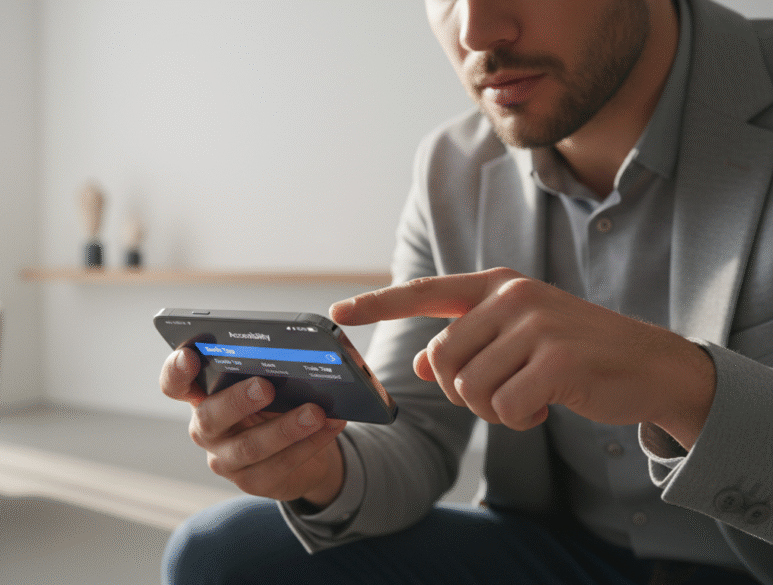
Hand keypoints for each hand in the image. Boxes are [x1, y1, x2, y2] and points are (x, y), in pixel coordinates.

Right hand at [159, 348, 347, 505]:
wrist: (301, 449)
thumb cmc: (278, 404)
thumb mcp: (268, 383)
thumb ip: (268, 369)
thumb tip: (295, 353)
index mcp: (202, 395)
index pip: (174, 384)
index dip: (175, 372)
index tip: (188, 357)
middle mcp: (206, 428)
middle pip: (210, 416)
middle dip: (238, 400)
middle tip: (266, 386)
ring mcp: (225, 459)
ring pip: (249, 447)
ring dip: (285, 428)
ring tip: (315, 412)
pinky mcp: (251, 482)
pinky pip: (280, 466)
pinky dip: (309, 444)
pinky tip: (330, 426)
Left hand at [331, 268, 714, 447]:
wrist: (651, 364)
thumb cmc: (577, 353)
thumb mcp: (519, 339)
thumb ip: (468, 345)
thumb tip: (419, 363)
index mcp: (498, 286)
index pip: (425, 292)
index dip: (377, 303)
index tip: (337, 314)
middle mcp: (512, 297)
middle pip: (440, 359)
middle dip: (461, 392)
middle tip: (499, 395)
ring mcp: (536, 324)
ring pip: (468, 387)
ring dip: (492, 409)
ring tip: (527, 398)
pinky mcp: (557, 359)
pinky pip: (503, 407)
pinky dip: (517, 420)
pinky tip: (544, 409)